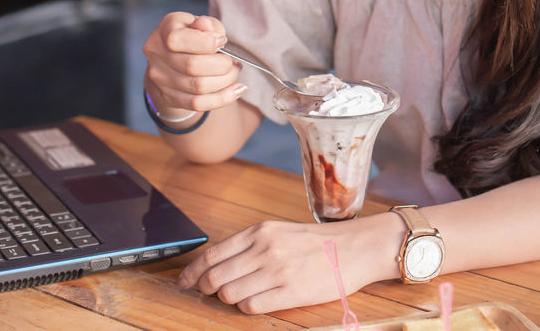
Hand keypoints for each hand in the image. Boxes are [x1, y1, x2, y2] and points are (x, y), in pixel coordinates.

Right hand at [143, 13, 244, 115]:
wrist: (173, 61)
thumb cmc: (193, 36)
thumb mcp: (201, 23)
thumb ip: (206, 24)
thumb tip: (207, 27)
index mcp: (166, 30)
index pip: (178, 39)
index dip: (206, 42)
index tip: (222, 41)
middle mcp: (157, 54)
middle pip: (192, 66)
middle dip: (221, 65)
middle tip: (233, 62)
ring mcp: (160, 78)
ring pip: (198, 87)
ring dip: (225, 81)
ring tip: (234, 73)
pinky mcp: (169, 97)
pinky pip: (198, 104)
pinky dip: (222, 98)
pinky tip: (237, 90)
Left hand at [178, 217, 398, 313]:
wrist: (355, 248)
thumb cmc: (316, 242)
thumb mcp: (278, 231)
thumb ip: (249, 244)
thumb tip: (215, 264)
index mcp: (260, 231)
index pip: (212, 254)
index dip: (192, 272)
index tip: (185, 281)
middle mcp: (265, 249)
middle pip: (215, 277)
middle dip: (204, 289)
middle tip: (205, 293)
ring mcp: (277, 271)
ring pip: (229, 294)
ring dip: (226, 300)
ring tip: (236, 296)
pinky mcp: (290, 292)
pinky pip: (251, 306)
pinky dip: (246, 308)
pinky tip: (255, 301)